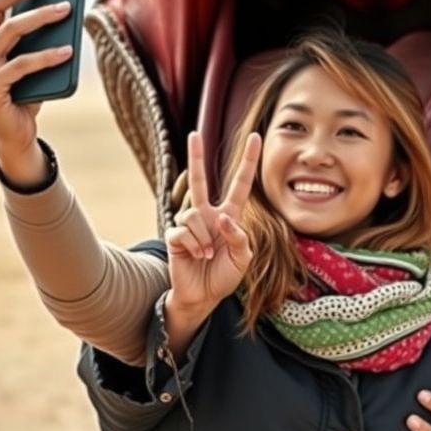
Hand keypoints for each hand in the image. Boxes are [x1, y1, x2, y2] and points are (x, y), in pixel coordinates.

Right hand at [0, 0, 73, 183]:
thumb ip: (41, 40)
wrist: (18, 134)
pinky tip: (68, 50)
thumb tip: (66, 10)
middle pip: (0, 13)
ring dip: (42, 19)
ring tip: (68, 12)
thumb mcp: (35, 62)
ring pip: (12, 33)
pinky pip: (22, 65)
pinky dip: (47, 56)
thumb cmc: (29, 92)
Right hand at [165, 130, 261, 314]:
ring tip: (209, 255)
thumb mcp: (243, 259)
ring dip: (204, 238)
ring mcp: (190, 225)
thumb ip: (239, 237)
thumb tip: (221, 218)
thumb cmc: (225, 275)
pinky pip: (182, 231)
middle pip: (199, 181)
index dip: (248, 162)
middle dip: (195, 157)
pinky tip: (198, 256)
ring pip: (191, 214)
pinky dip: (195, 246)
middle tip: (194, 133)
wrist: (204, 297)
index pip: (239, 184)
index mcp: (229, 216)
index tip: (256, 137)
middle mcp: (208, 215)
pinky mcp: (175, 237)